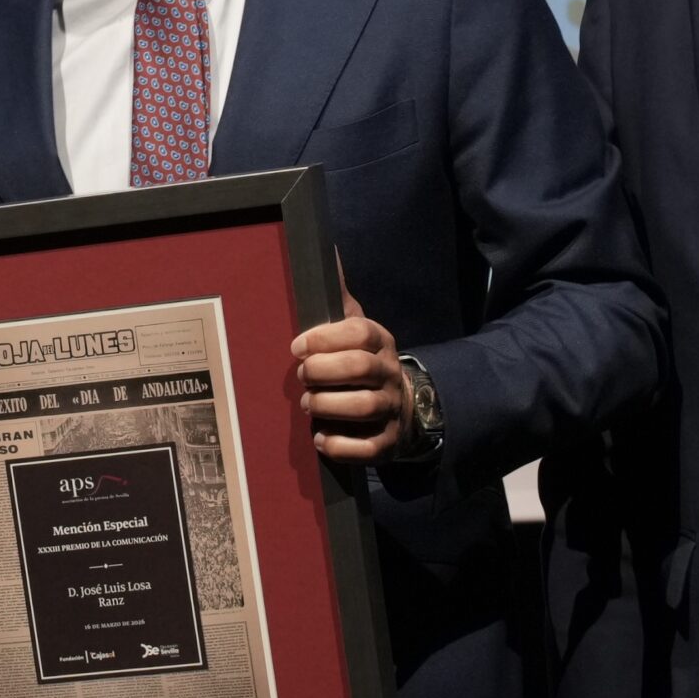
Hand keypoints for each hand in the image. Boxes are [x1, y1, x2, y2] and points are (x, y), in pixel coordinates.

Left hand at [292, 282, 406, 461]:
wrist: (401, 407)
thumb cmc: (362, 362)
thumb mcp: (355, 328)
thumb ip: (338, 297)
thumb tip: (326, 251)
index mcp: (379, 342)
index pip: (358, 333)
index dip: (324, 339)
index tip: (297, 347)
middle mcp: (389, 373)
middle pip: (359, 367)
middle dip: (323, 372)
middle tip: (301, 377)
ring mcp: (391, 408)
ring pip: (364, 406)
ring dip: (328, 405)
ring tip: (308, 404)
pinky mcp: (387, 441)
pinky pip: (367, 446)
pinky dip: (340, 444)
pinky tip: (320, 438)